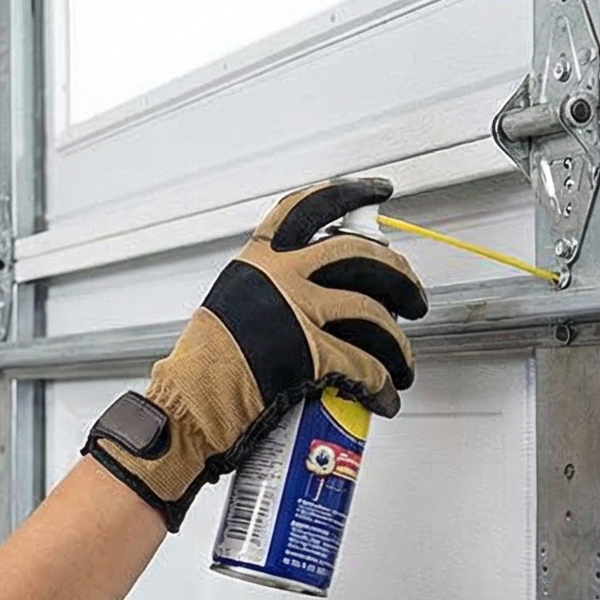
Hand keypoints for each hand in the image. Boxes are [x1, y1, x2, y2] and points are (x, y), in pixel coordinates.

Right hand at [82, 177, 428, 529]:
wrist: (186, 409)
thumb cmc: (202, 370)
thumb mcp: (231, 308)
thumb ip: (268, 292)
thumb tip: (313, 294)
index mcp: (257, 260)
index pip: (308, 207)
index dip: (350, 193)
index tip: (377, 191)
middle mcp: (278, 277)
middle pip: (360, 256)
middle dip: (400, 277)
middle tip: (413, 296)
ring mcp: (295, 314)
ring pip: (372, 314)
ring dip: (399, 342)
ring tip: (405, 361)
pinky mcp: (309, 356)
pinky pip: (365, 366)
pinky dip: (384, 384)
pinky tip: (386, 397)